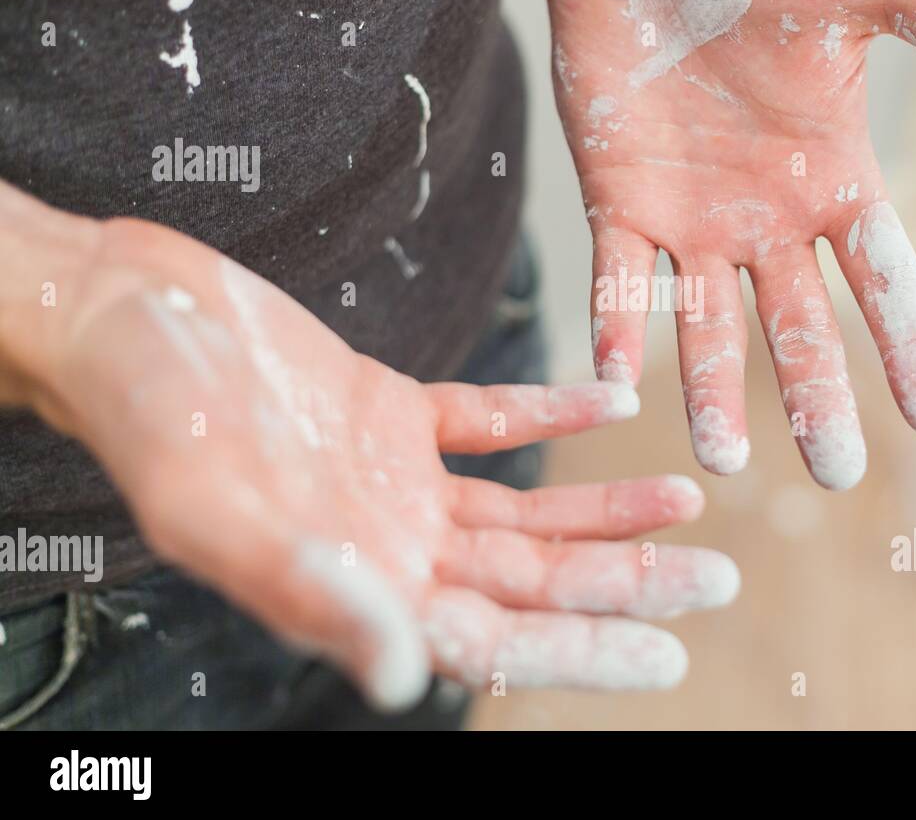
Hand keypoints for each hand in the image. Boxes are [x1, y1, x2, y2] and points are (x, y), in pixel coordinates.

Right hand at [19, 209, 737, 706]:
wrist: (119, 313)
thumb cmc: (148, 412)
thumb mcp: (216, 510)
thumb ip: (311, 594)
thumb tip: (406, 678)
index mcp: (354, 586)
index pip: (493, 642)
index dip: (582, 652)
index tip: (668, 652)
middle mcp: (386, 545)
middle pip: (531, 582)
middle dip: (626, 581)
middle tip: (720, 577)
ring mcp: (392, 480)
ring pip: (524, 513)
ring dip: (604, 509)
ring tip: (689, 497)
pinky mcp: (389, 410)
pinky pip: (488, 421)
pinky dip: (549, 415)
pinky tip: (611, 406)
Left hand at [543, 0, 915, 488]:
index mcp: (835, 179)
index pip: (885, 280)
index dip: (910, 347)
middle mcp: (766, 218)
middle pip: (798, 326)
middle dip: (814, 398)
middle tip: (834, 472)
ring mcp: (691, 218)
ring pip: (707, 325)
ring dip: (712, 390)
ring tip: (723, 461)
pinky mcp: (619, 202)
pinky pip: (618, 281)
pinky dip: (617, 329)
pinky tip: (613, 382)